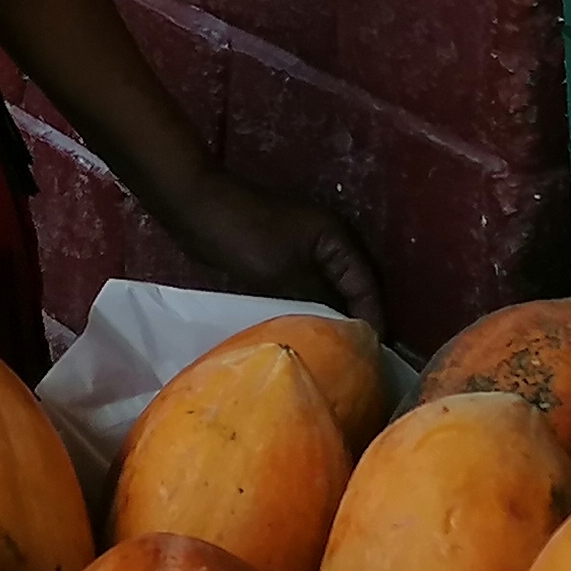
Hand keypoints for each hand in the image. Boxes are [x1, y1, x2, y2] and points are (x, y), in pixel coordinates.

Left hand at [170, 175, 385, 339]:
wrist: (195, 207)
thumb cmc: (242, 237)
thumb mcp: (284, 275)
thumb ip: (319, 300)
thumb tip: (343, 328)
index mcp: (338, 240)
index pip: (367, 287)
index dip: (374, 321)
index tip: (375, 357)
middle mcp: (330, 243)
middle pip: (355, 289)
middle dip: (359, 322)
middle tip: (361, 362)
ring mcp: (308, 249)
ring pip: (331, 291)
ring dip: (335, 318)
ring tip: (340, 357)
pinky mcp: (286, 258)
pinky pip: (309, 289)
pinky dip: (312, 310)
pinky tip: (309, 336)